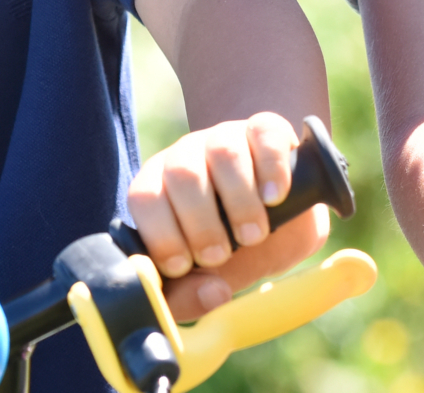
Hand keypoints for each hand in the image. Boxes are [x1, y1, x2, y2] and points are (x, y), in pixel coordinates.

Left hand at [126, 111, 327, 320]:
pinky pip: (264, 133)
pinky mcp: (265, 128)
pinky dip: (271, 167)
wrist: (279, 207)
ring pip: (222, 151)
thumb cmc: (233, 242)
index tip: (184, 265)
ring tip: (253, 234)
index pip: (144, 198)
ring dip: (238, 199)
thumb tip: (210, 294)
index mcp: (161, 188)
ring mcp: (226, 137)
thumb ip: (192, 295)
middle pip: (182, 173)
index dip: (160, 234)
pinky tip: (275, 197)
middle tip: (220, 254)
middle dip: (200, 222)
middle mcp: (189, 156)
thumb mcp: (210, 275)